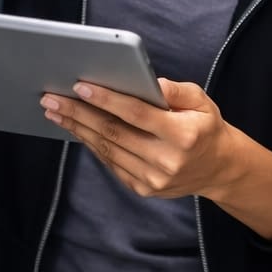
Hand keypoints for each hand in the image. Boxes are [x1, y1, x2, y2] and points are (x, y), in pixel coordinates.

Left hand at [39, 78, 231, 198]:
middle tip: (52, 98)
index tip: (80, 86)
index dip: (107, 100)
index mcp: (182, 134)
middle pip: (114, 133)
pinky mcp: (143, 188)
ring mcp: (153, 179)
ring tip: (55, 111)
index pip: (137, 114)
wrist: (218, 168)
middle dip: (79, 113)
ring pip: (107, 149)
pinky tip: (76, 128)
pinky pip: (110, 163)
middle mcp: (166, 160)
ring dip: (77, 129)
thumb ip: (175, 90)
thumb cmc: (204, 126)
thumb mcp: (201, 100)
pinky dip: (91, 144)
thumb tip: (147, 82)